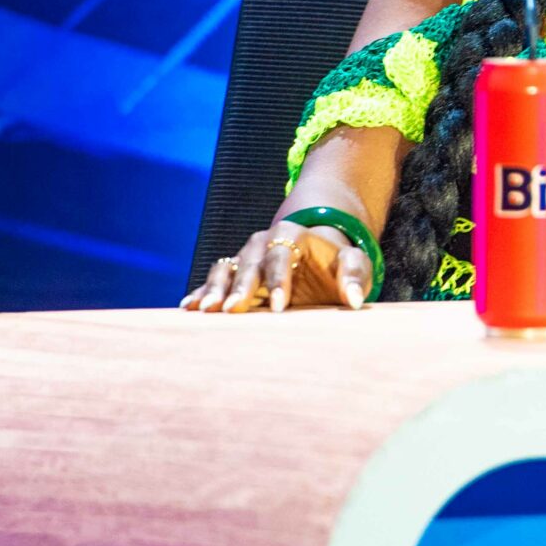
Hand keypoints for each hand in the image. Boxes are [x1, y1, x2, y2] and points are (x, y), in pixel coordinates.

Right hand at [182, 224, 371, 311]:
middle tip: (232, 310)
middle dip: (240, 287)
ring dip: (215, 289)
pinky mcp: (234, 273)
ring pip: (225, 269)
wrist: (316, 256)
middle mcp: (263, 243)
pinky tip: (189, 308)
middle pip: (249, 263)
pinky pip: (213, 280)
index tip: (280, 307)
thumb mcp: (354, 262)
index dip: (279, 280)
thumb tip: (355, 301)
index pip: (282, 256)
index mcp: (292, 235)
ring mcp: (245, 257)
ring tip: (205, 311)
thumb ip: (356, 276)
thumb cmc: (336, 263)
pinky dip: (202, 292)